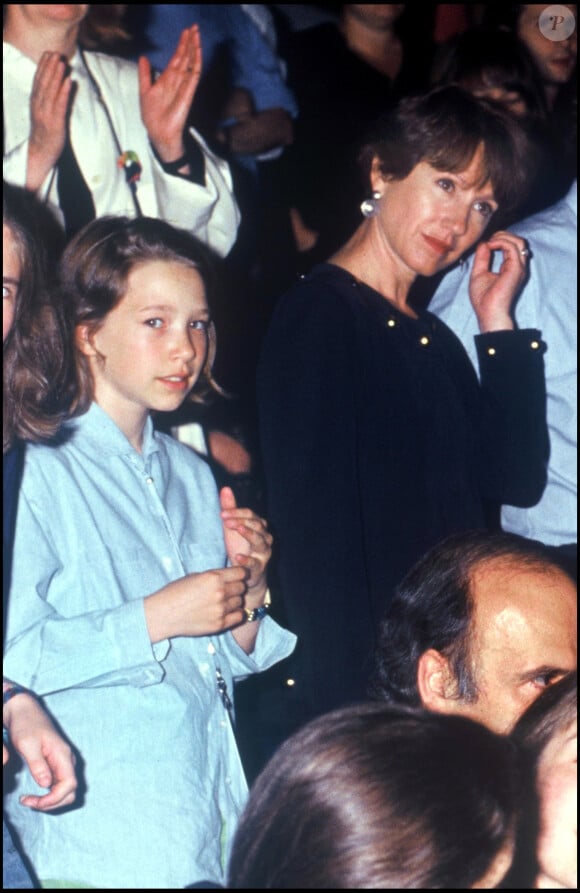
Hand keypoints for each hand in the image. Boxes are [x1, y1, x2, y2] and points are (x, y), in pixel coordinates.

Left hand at [3, 693, 76, 810]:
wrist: (25, 711)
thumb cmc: (25, 725)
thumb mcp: (27, 744)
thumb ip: (38, 764)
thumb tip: (46, 785)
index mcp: (63, 755)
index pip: (69, 785)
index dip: (53, 799)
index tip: (33, 802)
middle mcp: (67, 760)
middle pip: (70, 792)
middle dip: (52, 804)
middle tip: (28, 802)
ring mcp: (63, 762)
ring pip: (66, 791)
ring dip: (50, 801)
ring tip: (29, 800)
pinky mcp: (57, 764)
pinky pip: (59, 786)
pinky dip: (49, 796)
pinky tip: (34, 794)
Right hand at [27, 51, 71, 189]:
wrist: (40, 152)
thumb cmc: (45, 132)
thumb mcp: (45, 113)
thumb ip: (50, 99)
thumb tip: (59, 84)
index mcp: (35, 102)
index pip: (38, 80)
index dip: (43, 66)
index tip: (48, 53)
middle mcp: (39, 106)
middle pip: (44, 83)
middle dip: (50, 67)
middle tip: (56, 53)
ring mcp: (46, 114)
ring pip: (51, 91)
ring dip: (56, 76)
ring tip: (62, 62)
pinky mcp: (55, 123)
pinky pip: (60, 105)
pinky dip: (64, 92)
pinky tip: (68, 81)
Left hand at [138, 24, 201, 162]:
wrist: (158, 132)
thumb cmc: (152, 116)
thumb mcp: (144, 90)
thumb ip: (145, 73)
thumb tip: (143, 57)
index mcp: (168, 79)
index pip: (177, 58)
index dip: (181, 45)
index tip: (186, 31)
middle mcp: (178, 80)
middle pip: (185, 57)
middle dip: (189, 42)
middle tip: (194, 26)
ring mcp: (184, 85)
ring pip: (191, 62)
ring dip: (194, 48)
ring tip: (197, 33)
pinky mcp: (188, 92)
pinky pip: (194, 74)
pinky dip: (196, 62)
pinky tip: (198, 51)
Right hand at [144, 565, 248, 641]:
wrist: (163, 614)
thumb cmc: (175, 592)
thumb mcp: (195, 576)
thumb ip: (214, 576)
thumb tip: (229, 576)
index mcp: (213, 577)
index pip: (241, 573)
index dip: (240, 574)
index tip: (236, 577)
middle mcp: (220, 592)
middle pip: (242, 587)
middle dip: (236, 587)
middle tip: (228, 590)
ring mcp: (220, 609)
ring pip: (240, 602)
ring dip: (234, 601)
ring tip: (222, 602)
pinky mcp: (219, 624)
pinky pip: (239, 616)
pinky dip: (235, 614)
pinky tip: (226, 612)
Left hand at [220, 486, 272, 601]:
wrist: (248, 576)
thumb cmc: (241, 548)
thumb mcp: (233, 528)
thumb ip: (231, 509)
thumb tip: (225, 488)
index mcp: (259, 526)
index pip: (250, 514)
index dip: (237, 512)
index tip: (222, 513)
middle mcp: (265, 537)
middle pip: (257, 525)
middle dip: (241, 520)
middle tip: (225, 520)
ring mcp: (264, 553)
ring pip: (260, 541)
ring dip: (249, 534)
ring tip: (238, 528)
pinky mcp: (259, 568)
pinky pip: (255, 563)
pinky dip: (247, 560)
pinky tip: (238, 556)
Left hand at [468, 230, 528, 331]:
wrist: (488, 312)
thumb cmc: (483, 299)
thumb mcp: (479, 273)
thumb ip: (482, 257)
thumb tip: (484, 243)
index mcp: (510, 267)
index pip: (511, 246)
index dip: (499, 239)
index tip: (486, 244)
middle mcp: (517, 266)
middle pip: (517, 241)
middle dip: (502, 235)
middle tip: (489, 240)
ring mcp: (518, 267)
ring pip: (518, 241)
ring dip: (503, 236)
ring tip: (491, 242)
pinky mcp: (516, 268)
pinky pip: (512, 247)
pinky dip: (500, 242)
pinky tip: (490, 245)